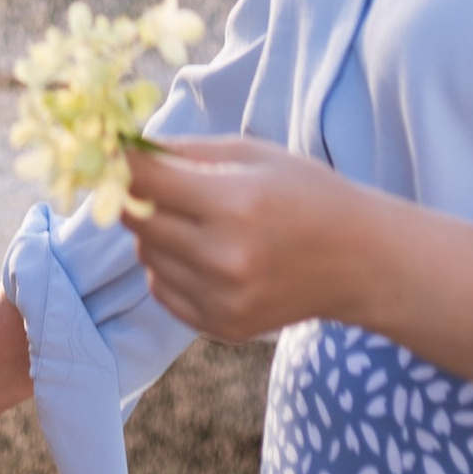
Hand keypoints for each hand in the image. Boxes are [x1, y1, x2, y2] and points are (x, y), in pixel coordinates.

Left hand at [125, 137, 364, 345]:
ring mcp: (222, 300)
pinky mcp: (221, 327)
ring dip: (154, 232)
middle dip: (135, 194)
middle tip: (156, 181)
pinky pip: (161, 289)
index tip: (112, 150)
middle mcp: (223, 258)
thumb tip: (124, 146)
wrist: (360, 261)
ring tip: (195, 219)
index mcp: (233, 204)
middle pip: (136, 220)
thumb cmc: (307, 193)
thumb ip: (184, 152)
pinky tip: (204, 251)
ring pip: (145, 255)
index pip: (144, 180)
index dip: (120, 161)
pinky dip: (168, 267)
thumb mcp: (252, 154)